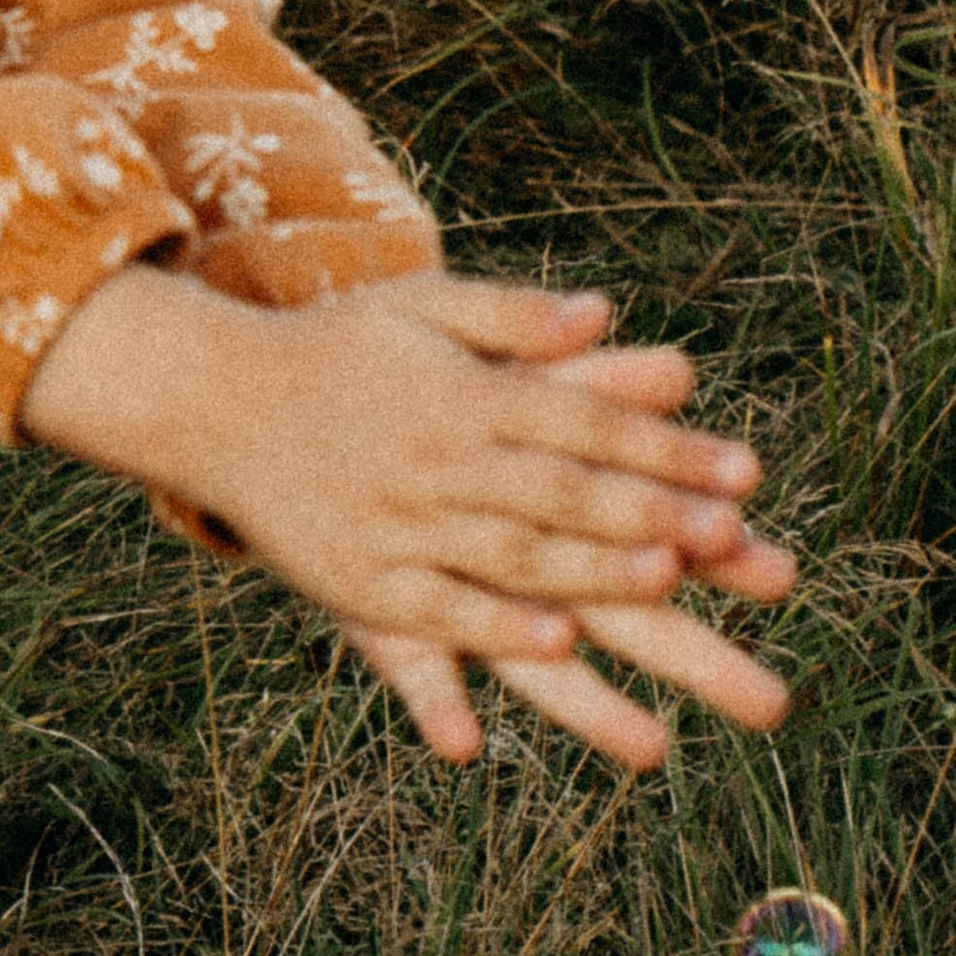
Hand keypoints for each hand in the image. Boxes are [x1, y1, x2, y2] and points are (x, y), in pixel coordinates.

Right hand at [22, 262, 789, 764]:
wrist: (210, 398)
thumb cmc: (335, 353)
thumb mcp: (419, 310)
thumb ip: (510, 316)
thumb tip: (603, 314)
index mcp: (461, 394)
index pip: (582, 421)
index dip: (666, 449)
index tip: (745, 476)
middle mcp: (435, 458)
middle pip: (559, 491)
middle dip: (650, 513)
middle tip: (735, 541)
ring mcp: (396, 524)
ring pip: (506, 552)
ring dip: (588, 568)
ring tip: (663, 581)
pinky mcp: (359, 581)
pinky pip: (436, 614)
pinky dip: (495, 629)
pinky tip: (556, 645)